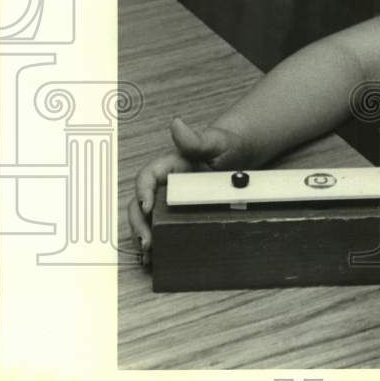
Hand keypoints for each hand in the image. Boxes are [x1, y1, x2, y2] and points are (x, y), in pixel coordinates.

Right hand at [126, 117, 250, 264]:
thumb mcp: (216, 141)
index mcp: (168, 166)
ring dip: (144, 236)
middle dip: (139, 222)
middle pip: (140, 203)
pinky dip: (158, 242)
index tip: (146, 205)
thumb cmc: (227, 147)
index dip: (142, 191)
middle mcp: (164, 184)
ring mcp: (170, 200)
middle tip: (147, 240)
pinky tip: (158, 256)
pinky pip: (163, 228)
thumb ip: (196, 138)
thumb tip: (177, 123)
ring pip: (148, 219)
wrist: (240, 158)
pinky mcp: (179, 213)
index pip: (146, 177)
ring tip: (149, 254)